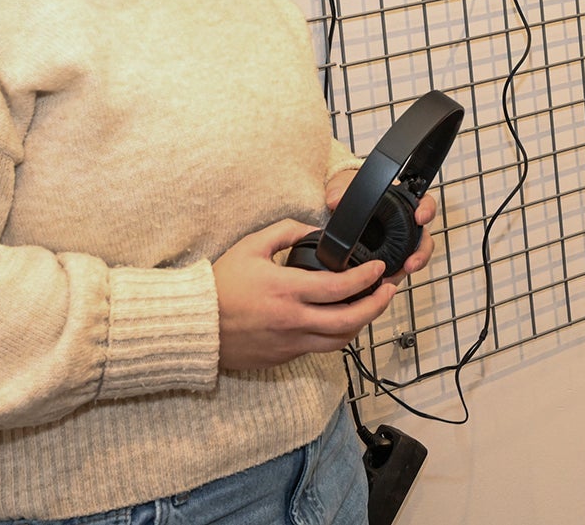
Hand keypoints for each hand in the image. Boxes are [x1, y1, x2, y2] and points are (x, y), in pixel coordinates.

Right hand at [212, 219, 392, 372]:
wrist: (195, 325)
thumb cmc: (220, 285)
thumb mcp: (251, 246)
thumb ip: (285, 232)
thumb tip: (312, 229)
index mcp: (288, 290)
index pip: (340, 287)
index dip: (367, 279)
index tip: (379, 269)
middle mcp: (293, 320)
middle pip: (350, 319)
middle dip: (377, 305)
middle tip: (389, 291)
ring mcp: (290, 342)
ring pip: (339, 340)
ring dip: (361, 324)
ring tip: (370, 307)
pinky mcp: (284, 356)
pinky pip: (319, 348)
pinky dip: (336, 335)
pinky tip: (340, 320)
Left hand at [325, 167, 438, 284]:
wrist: (335, 211)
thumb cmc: (346, 193)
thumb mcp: (342, 186)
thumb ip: (340, 190)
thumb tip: (335, 200)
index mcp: (400, 202)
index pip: (424, 203)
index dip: (427, 210)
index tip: (421, 216)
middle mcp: (404, 225)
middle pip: (424, 238)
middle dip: (422, 252)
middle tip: (412, 260)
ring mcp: (398, 244)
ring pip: (414, 257)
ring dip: (412, 267)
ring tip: (403, 272)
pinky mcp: (387, 260)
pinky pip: (396, 270)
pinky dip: (393, 276)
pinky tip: (384, 281)